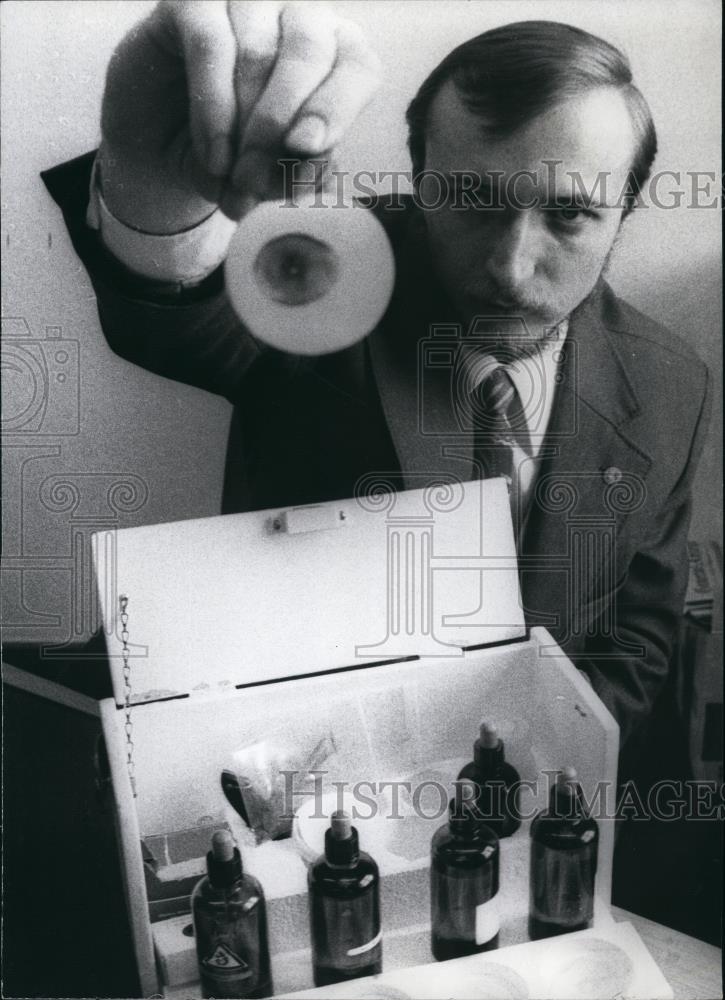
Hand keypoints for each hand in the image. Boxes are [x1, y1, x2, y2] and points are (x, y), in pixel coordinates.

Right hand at [98, 0, 380, 231]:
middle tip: (251, 182)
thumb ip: (300, 170)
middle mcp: (297, 18)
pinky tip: (212, 157)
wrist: (162, 156)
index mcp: (334, 55)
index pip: (357, 66)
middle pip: (308, 55)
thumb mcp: (273, 177)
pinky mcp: (192, 4)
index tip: (308, 148)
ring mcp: (246, 4)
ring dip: (242, 129)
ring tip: (228, 179)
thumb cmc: (235, 160)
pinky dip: (213, 110)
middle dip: (278, 128)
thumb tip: (309, 164)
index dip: (336, 107)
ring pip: (259, 54)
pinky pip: (210, 46)